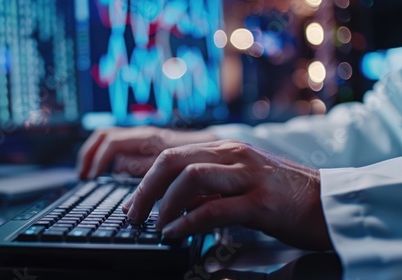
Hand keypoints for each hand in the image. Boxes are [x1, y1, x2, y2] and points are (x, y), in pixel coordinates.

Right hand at [77, 126, 216, 178]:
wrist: (222, 146)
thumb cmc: (206, 164)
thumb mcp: (181, 177)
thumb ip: (158, 184)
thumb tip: (132, 201)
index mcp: (153, 142)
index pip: (113, 146)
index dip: (99, 163)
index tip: (91, 181)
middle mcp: (147, 136)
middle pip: (106, 137)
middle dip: (90, 156)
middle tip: (84, 177)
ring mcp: (147, 136)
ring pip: (110, 136)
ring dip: (95, 153)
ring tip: (88, 173)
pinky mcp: (148, 141)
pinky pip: (119, 142)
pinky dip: (107, 155)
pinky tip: (108, 171)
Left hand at [122, 140, 332, 250]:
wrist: (328, 202)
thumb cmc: (282, 194)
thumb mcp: (240, 182)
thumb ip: (209, 187)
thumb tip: (174, 202)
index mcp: (226, 150)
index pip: (172, 155)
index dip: (146, 179)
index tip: (134, 203)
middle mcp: (233, 156)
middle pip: (174, 162)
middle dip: (146, 189)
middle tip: (135, 214)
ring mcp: (248, 176)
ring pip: (191, 178)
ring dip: (165, 204)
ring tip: (156, 225)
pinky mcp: (262, 202)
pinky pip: (215, 209)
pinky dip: (188, 222)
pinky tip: (177, 233)